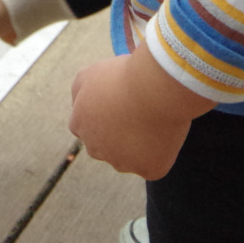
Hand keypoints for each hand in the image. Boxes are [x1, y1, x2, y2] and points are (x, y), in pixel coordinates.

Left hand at [69, 44, 215, 179]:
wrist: (154, 87)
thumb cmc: (124, 75)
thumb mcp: (90, 73)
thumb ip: (79, 91)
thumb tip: (79, 104)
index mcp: (79, 125)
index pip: (85, 127)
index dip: (104, 117)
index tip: (119, 107)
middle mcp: (96, 149)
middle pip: (105, 147)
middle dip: (118, 135)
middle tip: (137, 115)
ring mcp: (122, 162)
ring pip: (129, 158)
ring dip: (138, 146)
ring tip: (153, 119)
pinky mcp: (148, 170)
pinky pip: (153, 164)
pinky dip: (160, 153)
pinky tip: (165, 133)